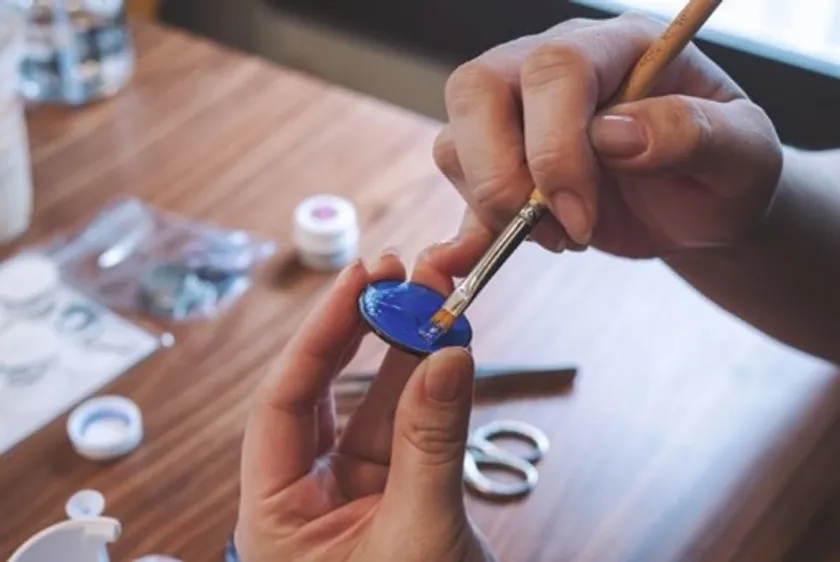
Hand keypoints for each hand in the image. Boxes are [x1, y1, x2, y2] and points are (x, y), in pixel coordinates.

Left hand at [233, 251, 494, 561]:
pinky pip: (410, 433)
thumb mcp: (418, 535)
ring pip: (375, 409)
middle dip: (359, 332)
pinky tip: (446, 351)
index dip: (318, 336)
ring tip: (431, 298)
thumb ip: (432, 443)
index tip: (355, 282)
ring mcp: (356, 500)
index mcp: (273, 521)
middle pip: (326, 395)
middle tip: (394, 275)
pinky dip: (430, 393)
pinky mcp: (400, 501)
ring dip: (403, 355)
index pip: (282, 406)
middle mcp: (307, 504)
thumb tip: (448, 357)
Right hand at [431, 12, 782, 264]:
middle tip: (559, 230)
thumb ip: (693, 134)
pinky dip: (469, 226)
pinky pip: (457, 182)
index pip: (556, 69)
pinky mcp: (498, 157)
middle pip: (478, 89)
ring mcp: (517, 109)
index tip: (584, 217)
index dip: (556, 148)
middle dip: (502, 176)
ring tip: (560, 235)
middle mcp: (554, 65)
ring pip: (456, 138)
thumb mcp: (743, 157)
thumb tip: (615, 135)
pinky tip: (489, 253)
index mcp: (619, 46)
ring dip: (493, 205)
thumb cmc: (722, 175)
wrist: (696, 208)